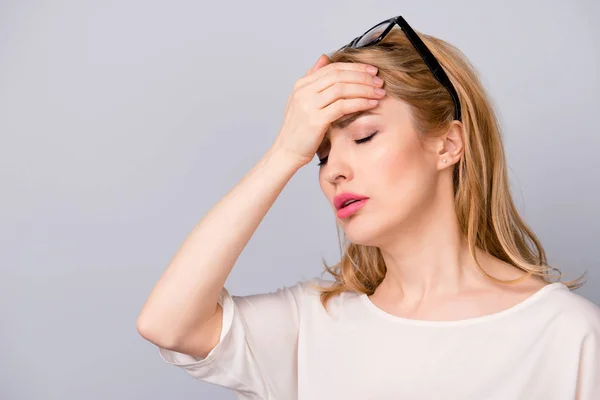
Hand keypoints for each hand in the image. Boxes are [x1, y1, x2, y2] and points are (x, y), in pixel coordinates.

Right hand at [270, 54, 384, 166]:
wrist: (287, 152)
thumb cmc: (299, 129)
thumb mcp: (303, 100)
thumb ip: (314, 79)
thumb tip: (324, 57)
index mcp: (301, 84)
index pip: (332, 68)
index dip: (355, 67)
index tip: (372, 71)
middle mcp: (303, 91)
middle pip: (338, 76)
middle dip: (362, 77)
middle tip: (379, 81)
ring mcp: (308, 105)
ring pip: (342, 89)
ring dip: (364, 89)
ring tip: (379, 93)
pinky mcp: (316, 120)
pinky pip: (342, 106)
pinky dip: (359, 103)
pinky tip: (371, 104)